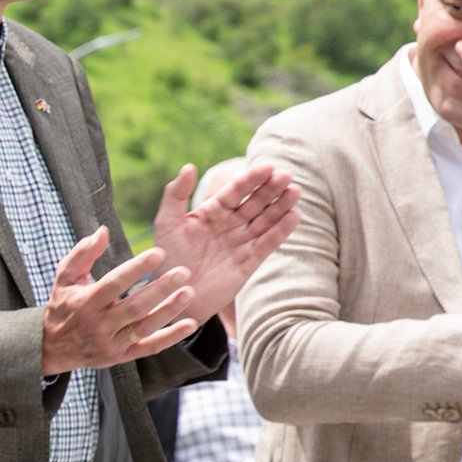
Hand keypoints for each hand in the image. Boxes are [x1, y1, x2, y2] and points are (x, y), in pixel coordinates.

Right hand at [42, 227, 198, 375]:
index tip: (159, 253)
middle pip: (134, 306)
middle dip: (160, 289)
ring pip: (145, 327)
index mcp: (86, 302)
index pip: (115, 283)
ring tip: (189, 292)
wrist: (53, 348)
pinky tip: (191, 324)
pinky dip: (171, 337)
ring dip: (169, 311)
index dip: (137, 269)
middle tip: (183, 272)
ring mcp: (111, 343)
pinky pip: (149, 348)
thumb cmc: (63, 305)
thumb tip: (103, 230)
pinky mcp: (121, 356)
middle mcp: (99, 325)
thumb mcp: (65, 278)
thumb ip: (83, 253)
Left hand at [151, 162, 300, 326]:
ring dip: (281, 205)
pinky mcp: (249, 262)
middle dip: (271, 189)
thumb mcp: (167, 224)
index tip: (267, 167)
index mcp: (212, 211)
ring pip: (266, 220)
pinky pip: (268, 244)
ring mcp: (241, 242)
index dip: (251, 179)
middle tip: (286, 175)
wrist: (174, 296)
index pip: (235, 191)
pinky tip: (294, 216)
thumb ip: (175, 195)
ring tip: (294, 191)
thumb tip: (188, 166)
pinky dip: (281, 231)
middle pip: (255, 202)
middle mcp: (230, 224)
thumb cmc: (166, 260)